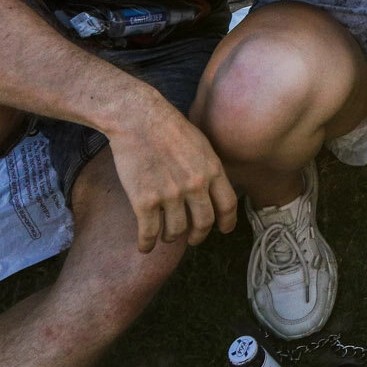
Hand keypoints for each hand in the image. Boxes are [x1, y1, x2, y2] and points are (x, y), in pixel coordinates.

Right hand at [107, 96, 236, 251]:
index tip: (224, 229)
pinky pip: (149, 232)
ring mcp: (170, 195)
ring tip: (167, 236)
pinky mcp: (144, 200)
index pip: (228, 204)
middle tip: (194, 239)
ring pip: (176, 230)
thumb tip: (214, 187)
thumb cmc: (168, 127)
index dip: (227, 221)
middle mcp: (195, 185)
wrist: (138, 119)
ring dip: (171, 237)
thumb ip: (209, 167)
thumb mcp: (201, 144)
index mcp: (212, 170)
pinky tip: (145, 246)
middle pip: (204, 222)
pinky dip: (147, 243)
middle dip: (199, 235)